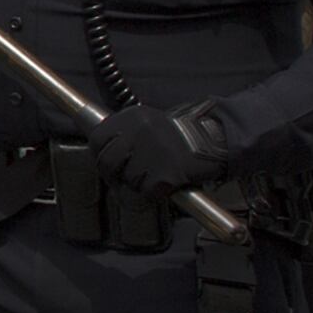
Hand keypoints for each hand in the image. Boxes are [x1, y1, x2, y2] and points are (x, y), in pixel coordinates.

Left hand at [90, 102, 228, 195]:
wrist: (215, 139)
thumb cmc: (181, 135)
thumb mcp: (148, 123)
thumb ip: (125, 135)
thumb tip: (102, 154)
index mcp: (131, 117)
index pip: (97, 138)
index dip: (99, 154)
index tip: (107, 163)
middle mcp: (138, 132)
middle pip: (106, 162)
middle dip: (112, 175)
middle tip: (124, 179)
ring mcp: (151, 153)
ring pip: (127, 181)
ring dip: (139, 185)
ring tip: (155, 174)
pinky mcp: (164, 174)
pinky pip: (146, 194)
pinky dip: (154, 194)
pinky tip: (166, 182)